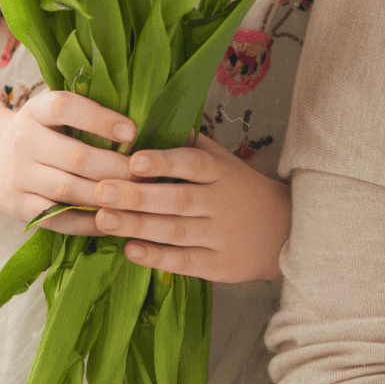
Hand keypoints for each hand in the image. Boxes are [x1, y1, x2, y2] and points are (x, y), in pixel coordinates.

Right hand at [0, 88, 134, 228]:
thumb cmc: (44, 131)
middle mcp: (23, 142)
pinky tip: (114, 218)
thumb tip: (139, 124)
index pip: (65, 108)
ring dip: (106, 195)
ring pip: (68, 190)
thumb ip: (88, 112)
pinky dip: (88, 222)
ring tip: (136, 195)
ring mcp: (18, 177)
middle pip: (75, 157)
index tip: (132, 132)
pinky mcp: (18, 207)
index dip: (100, 119)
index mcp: (36, 111)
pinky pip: (57, 218)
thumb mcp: (55, 113)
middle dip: (116, 167)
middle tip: (145, 172)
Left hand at [90, 135, 290, 283]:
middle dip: (138, 196)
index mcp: (221, 172)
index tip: (133, 159)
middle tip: (101, 191)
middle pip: (178, 199)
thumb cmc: (240, 190)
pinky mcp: (219, 265)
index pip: (192, 164)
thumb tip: (154, 119)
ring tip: (103, 219)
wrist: (282, 230)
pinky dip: (157, 257)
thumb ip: (192, 144)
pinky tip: (131, 250)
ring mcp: (222, 235)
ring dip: (138, 226)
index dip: (164, 162)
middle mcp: (222, 202)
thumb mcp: (223, 161)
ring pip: (176, 231)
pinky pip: (185, 262)